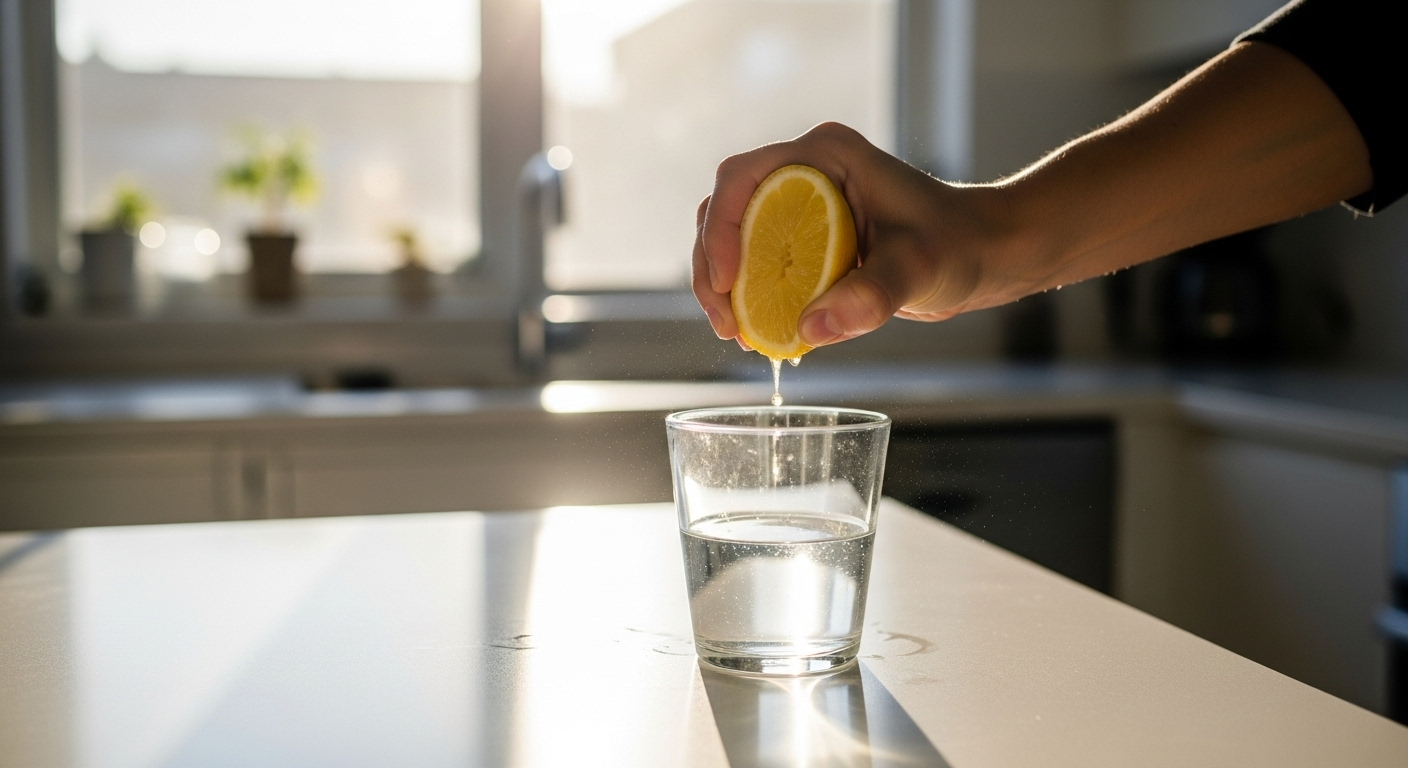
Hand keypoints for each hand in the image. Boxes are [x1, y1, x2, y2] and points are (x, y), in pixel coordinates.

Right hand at [691, 122, 1018, 348]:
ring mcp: (802, 204)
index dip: (722, 228)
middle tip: (726, 324)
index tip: (728, 282)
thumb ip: (869, 297)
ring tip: (736, 334)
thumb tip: (808, 331)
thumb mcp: (918, 269)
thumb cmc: (961, 245)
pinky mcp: (806, 238)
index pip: (743, 178)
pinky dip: (749, 296)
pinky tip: (759, 334)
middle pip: (726, 210)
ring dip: (723, 286)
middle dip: (713, 267)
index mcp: (825, 155)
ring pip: (733, 237)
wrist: (987, 255)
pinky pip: (757, 262)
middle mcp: (805, 172)